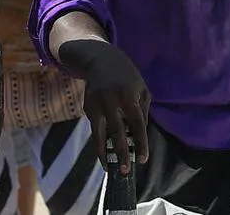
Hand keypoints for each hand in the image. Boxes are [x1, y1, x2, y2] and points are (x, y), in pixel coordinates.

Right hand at [62, 39, 150, 173]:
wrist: (101, 59)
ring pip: (99, 132)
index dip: (140, 142)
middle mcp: (111, 100)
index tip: (142, 159)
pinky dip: (100, 140)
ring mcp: (96, 103)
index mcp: (129, 95)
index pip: (137, 123)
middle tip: (125, 170)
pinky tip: (104, 152)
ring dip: (103, 152)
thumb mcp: (141, 89)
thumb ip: (141, 112)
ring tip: (108, 168)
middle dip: (121, 152)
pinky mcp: (87, 106)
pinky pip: (95, 127)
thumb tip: (138, 136)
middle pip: (117, 130)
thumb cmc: (127, 77)